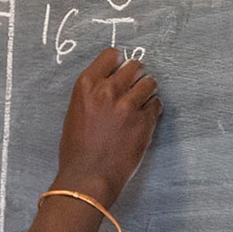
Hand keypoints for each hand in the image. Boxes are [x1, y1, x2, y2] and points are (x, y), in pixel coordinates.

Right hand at [54, 48, 162, 205]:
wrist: (88, 176)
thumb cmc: (76, 149)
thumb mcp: (75, 112)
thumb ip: (93, 94)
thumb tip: (111, 83)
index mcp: (86, 85)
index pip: (111, 55)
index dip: (118, 62)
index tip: (121, 70)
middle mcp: (108, 90)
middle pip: (135, 66)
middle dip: (136, 75)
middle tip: (134, 87)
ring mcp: (128, 105)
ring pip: (150, 83)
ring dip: (147, 91)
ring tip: (141, 103)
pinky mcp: (145, 122)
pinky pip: (157, 103)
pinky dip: (153, 109)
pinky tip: (144, 118)